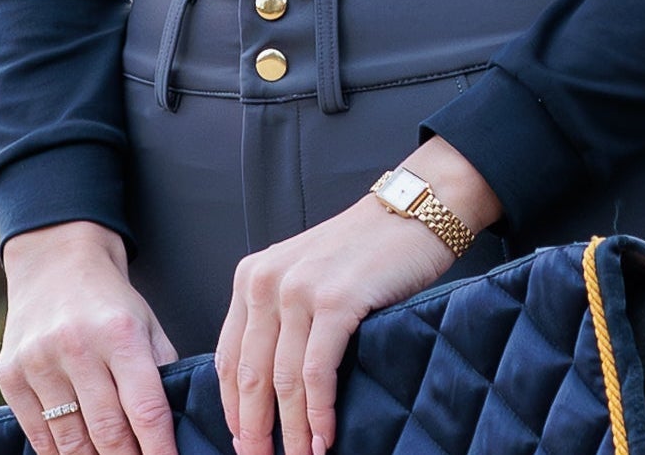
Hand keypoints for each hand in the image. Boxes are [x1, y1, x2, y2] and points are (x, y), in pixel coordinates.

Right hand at [0, 221, 180, 454]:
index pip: (146, 409)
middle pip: (108, 431)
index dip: (160, 450)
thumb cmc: (110, 302)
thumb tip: (173, 427)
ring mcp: (39, 362)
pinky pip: (38, 435)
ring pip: (71, 441)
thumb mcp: (146, 324)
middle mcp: (77, 346)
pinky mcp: (10, 374)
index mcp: (120, 333)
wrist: (55, 262)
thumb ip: (161, 372)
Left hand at [217, 138, 500, 454]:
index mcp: (252, 276)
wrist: (416, 211)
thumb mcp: (304, 275)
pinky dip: (319, 413)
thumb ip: (279, 317)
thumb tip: (267, 389)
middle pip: (249, 375)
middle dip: (254, 429)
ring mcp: (300, 290)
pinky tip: (324, 436)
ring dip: (290, 431)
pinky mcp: (336, 301)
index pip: (228, 358)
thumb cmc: (365, 250)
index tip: (241, 440)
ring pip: (283, 381)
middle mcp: (266, 281)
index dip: (233, 408)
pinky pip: (318, 374)